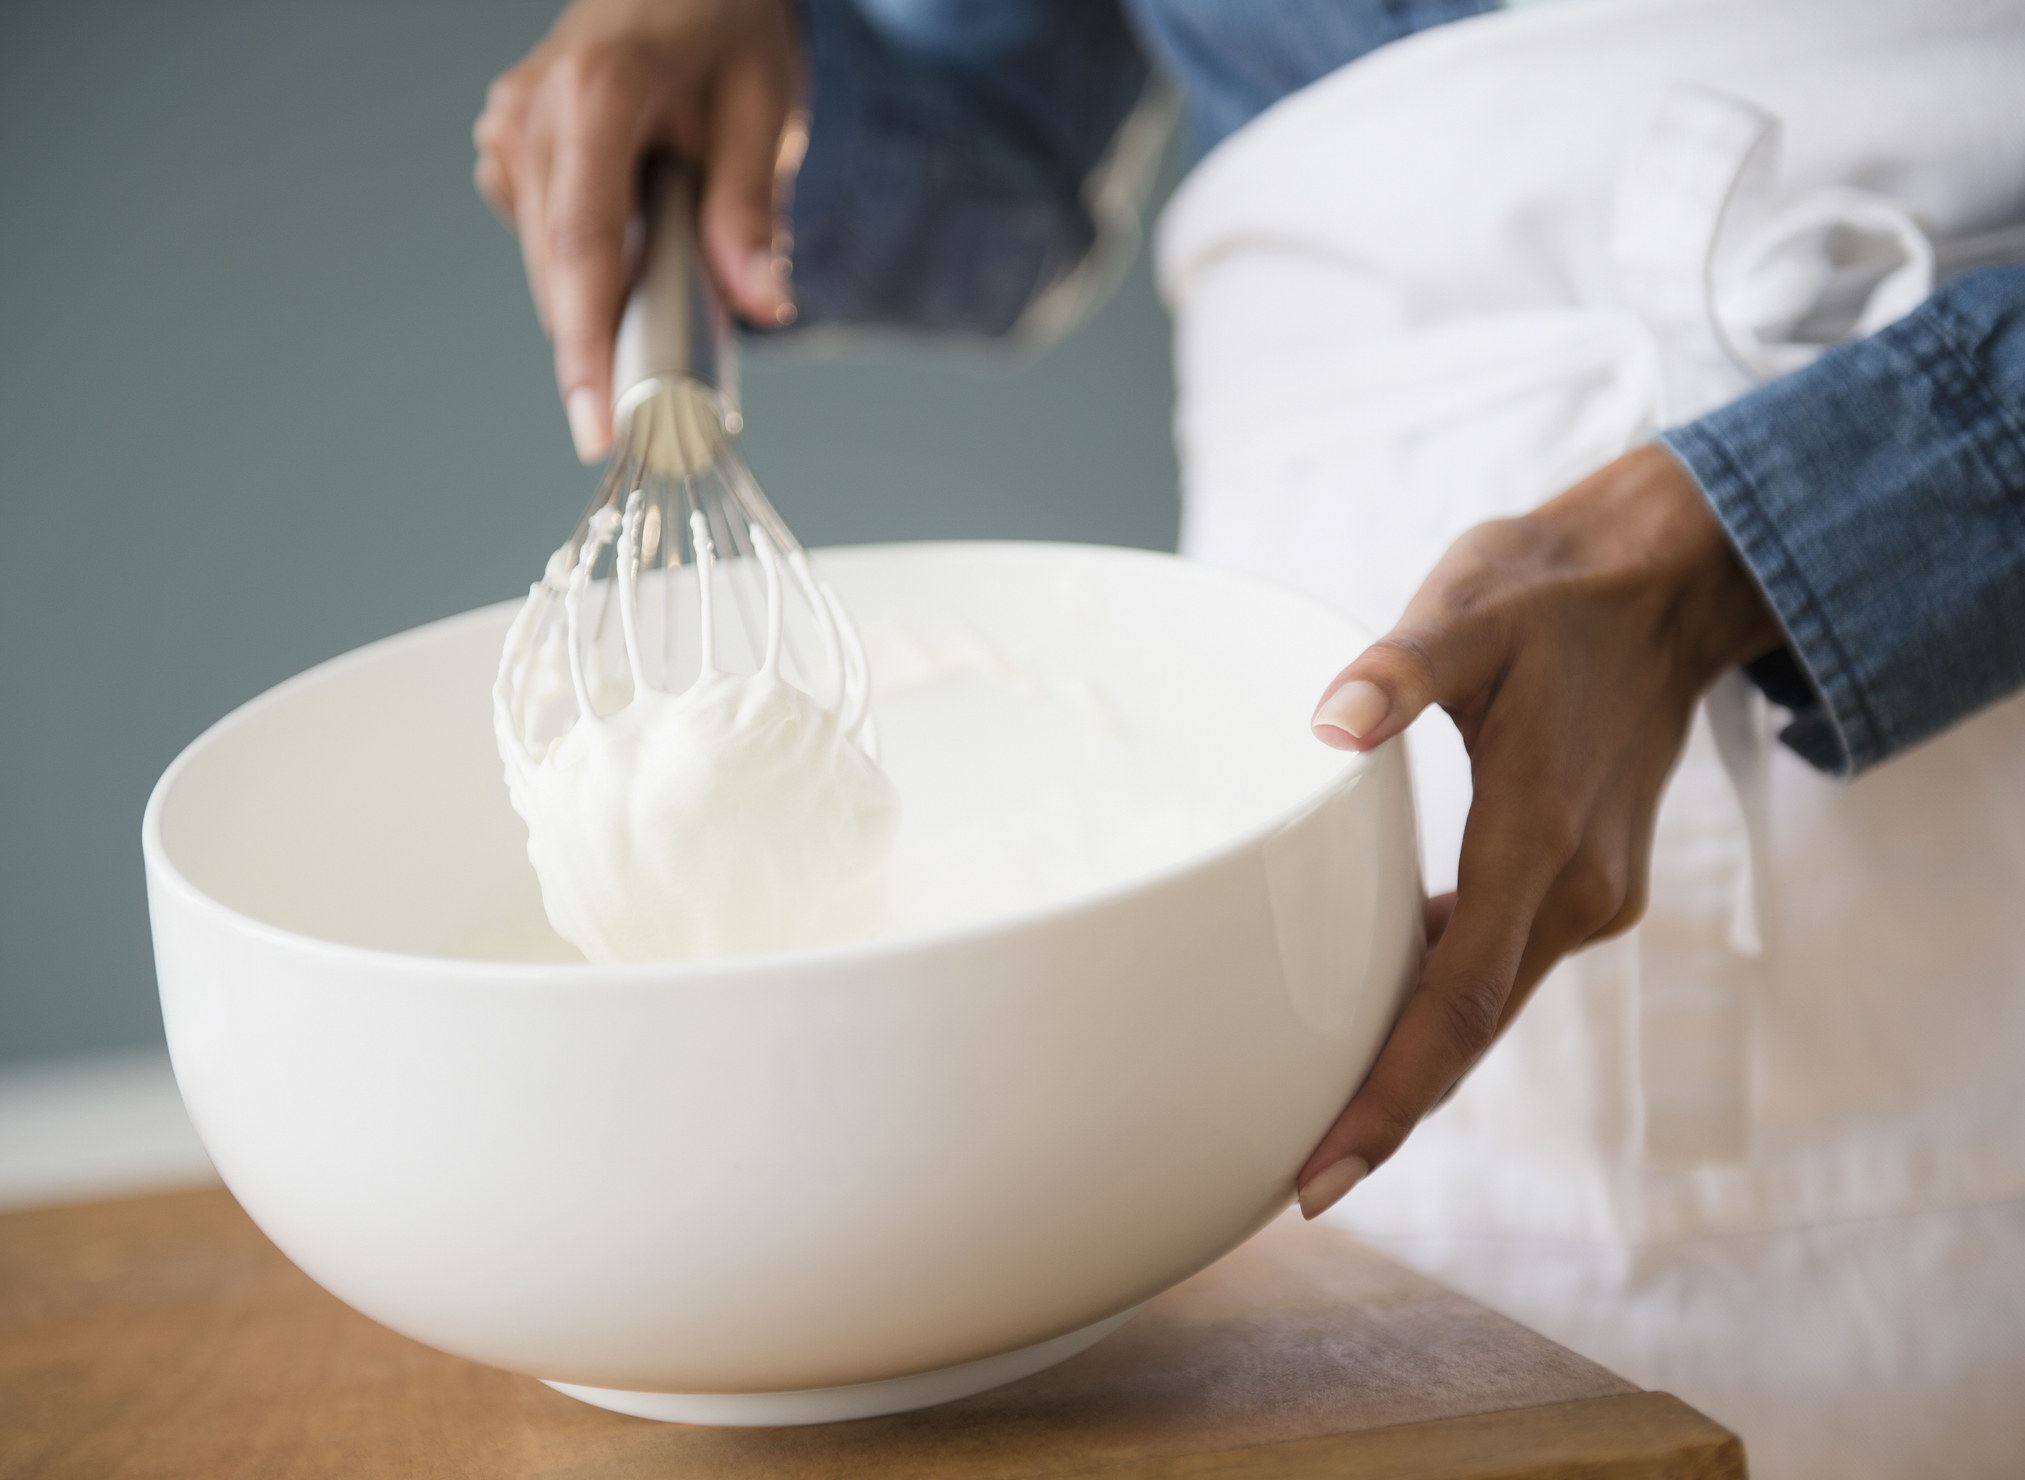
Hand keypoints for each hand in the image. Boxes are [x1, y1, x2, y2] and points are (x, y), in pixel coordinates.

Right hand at [474, 0, 799, 461]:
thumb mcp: (765, 107)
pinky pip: (546, 243)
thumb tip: (762, 306)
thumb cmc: (728, 28)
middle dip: (602, 353)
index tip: (597, 428)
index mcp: (598, 92)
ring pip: (549, 266)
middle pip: (560, 272)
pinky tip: (638, 255)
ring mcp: (508, 128)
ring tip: (662, 324)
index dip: (586, 350)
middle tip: (657, 419)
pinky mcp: (507, 149)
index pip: (585, 247)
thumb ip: (754, 209)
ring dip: (600, 311)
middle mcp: (532, 111)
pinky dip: (590, 273)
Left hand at [1294, 444, 1781, 1218]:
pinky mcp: (1580, 881)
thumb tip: (1326, 723)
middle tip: (1296, 1184)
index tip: (1321, 1173)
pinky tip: (1375, 1018)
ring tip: (1320, 1125)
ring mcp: (1588, 892)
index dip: (1386, 1098)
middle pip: (1467, 1032)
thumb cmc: (1555, 595)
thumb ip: (1400, 668)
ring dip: (1412, 1067)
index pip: (1452, 1003)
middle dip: (1385, 1112)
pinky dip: (1440, 1005)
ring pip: (1486, 1008)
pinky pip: (1500, 967)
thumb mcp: (1471, 609)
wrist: (1662, 584)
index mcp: (1540, 837)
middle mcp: (1575, 889)